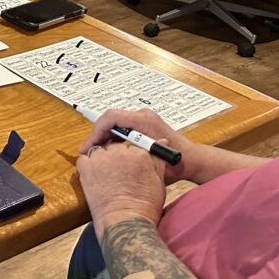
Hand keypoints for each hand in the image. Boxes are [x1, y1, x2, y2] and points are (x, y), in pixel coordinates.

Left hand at [77, 141, 166, 236]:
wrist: (126, 221)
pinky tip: (93, 178)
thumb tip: (162, 142)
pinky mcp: (86, 167)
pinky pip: (83, 159)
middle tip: (116, 174)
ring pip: (98, 151)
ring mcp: (102, 159)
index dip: (130, 159)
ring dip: (100, 160)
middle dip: (115, 158)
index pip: (132, 147)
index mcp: (139, 154)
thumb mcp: (158, 181)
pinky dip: (86, 166)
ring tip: (105, 178)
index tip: (128, 169)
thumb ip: (158, 160)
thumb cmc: (144, 207)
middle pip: (115, 147)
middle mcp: (120, 153)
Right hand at [78, 108, 192, 182]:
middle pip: (110, 119)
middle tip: (86, 149)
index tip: (90, 145)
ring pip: (114, 123)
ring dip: (103, 136)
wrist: (192, 160)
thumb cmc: (175, 163)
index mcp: (143, 120)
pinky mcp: (143, 124)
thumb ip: (125, 152)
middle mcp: (143, 115)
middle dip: (96, 134)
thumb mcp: (148, 159)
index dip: (97, 130)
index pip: (111, 117)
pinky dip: (112, 136)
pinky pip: (122, 126)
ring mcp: (143, 118)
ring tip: (94, 151)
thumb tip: (102, 154)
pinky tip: (108, 149)